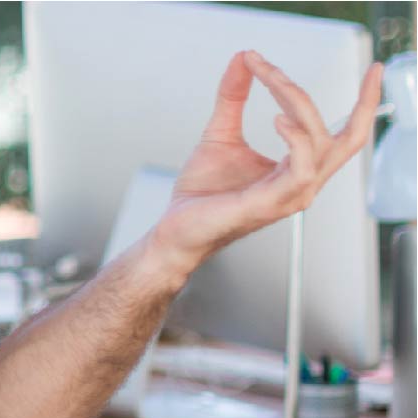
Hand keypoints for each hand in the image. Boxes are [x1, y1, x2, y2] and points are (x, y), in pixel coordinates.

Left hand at [151, 51, 383, 272]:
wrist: (175, 229)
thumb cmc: (201, 193)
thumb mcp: (220, 133)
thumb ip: (234, 98)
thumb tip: (243, 58)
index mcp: (297, 168)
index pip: (335, 131)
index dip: (343, 98)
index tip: (338, 67)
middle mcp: (302, 182)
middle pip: (350, 139)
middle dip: (367, 102)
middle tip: (371, 69)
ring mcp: (290, 195)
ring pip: (322, 144)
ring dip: (300, 105)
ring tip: (272, 80)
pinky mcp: (270, 203)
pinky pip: (301, 169)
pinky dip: (296, 139)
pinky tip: (277, 118)